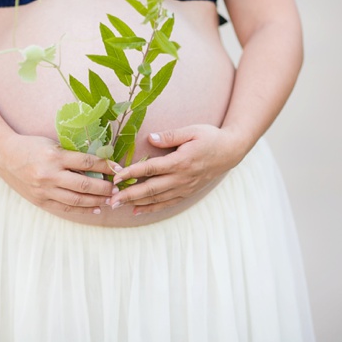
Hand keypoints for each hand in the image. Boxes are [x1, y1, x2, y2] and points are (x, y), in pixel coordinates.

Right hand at [0, 134, 117, 214]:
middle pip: (84, 184)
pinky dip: (82, 209)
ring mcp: (44, 190)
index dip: (105, 166)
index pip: (87, 162)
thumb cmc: (30, 146)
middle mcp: (49, 175)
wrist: (3, 155)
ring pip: (77, 199)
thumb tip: (98, 164)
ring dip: (97, 201)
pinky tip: (95, 209)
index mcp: (54, 156)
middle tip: (117, 188)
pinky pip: (65, 207)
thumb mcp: (52, 144)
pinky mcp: (40, 201)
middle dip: (104, 187)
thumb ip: (71, 155)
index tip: (118, 169)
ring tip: (110, 199)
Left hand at [110, 125, 247, 214]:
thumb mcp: (191, 131)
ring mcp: (184, 188)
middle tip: (110, 199)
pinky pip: (166, 203)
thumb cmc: (210, 137)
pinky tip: (137, 210)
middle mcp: (182, 178)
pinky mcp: (187, 193)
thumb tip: (149, 138)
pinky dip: (151, 208)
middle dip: (128, 194)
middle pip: (150, 188)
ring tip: (117, 205)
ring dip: (136, 202)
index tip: (116, 176)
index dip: (132, 172)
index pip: (151, 168)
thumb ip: (170, 136)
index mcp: (181, 161)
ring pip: (157, 199)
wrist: (231, 151)